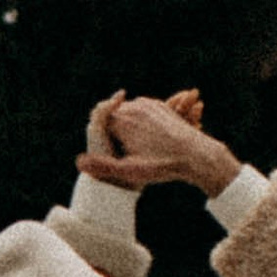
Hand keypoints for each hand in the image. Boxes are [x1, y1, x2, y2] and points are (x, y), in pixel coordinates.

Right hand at [81, 92, 237, 197]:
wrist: (197, 155)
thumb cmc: (162, 166)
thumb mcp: (130, 172)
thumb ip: (103, 167)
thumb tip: (79, 163)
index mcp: (122, 120)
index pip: (101, 123)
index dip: (105, 139)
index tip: (116, 152)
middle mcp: (134, 107)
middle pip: (115, 117)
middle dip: (118, 133)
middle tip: (130, 154)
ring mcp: (150, 104)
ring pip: (130, 114)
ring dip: (131, 128)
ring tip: (143, 149)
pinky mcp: (163, 106)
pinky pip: (145, 113)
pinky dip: (145, 124)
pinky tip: (154, 141)